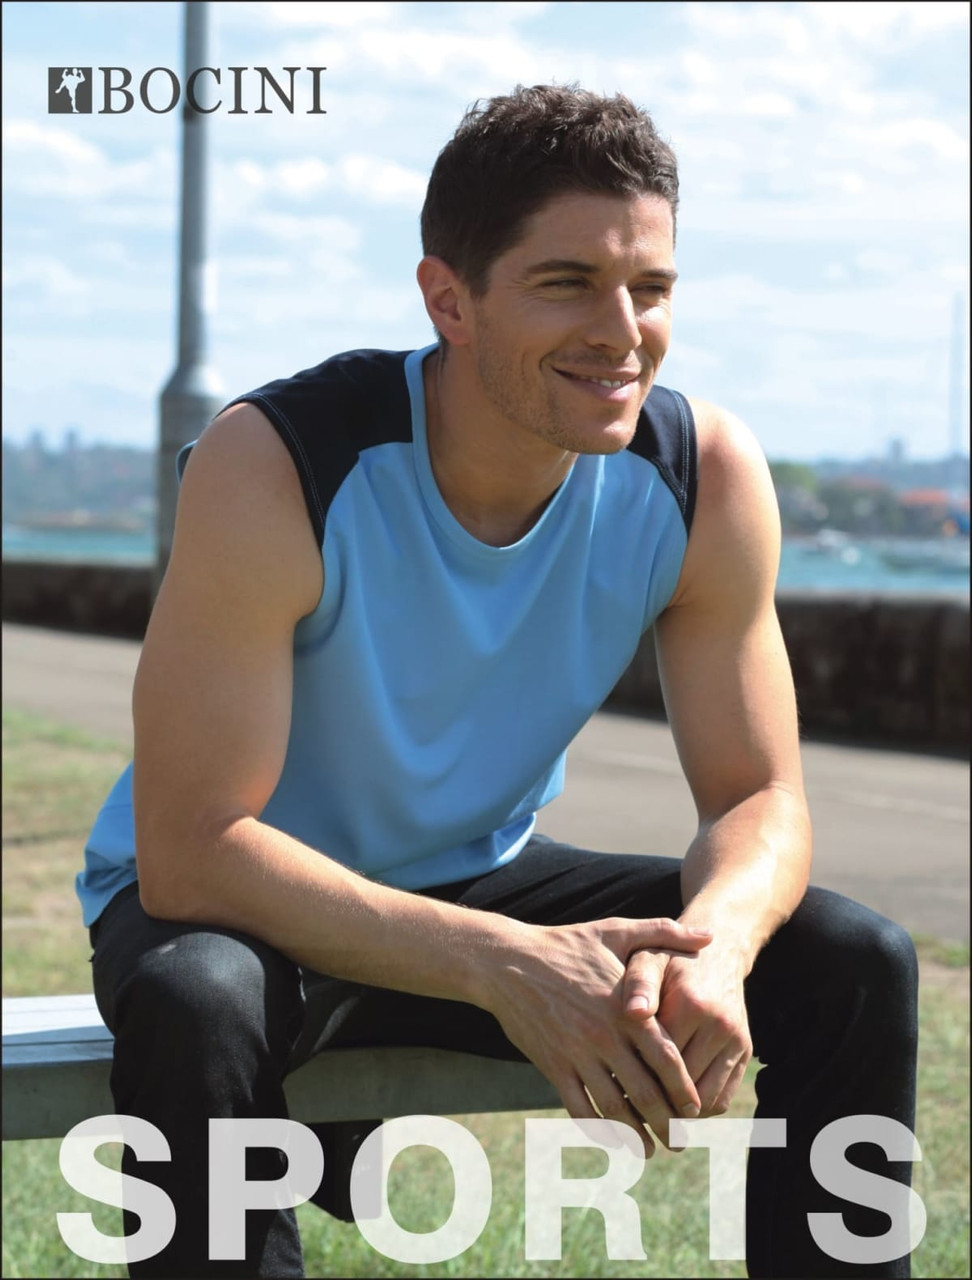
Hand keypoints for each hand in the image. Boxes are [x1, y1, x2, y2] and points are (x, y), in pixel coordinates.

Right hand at [481, 915, 711, 1155]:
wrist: (507, 960)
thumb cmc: (566, 943)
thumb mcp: (616, 930)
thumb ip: (663, 933)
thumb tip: (709, 935)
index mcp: (626, 1008)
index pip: (666, 1058)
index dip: (684, 1088)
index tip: (696, 1108)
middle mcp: (604, 1036)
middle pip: (644, 1092)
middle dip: (668, 1122)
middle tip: (681, 1141)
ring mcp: (576, 1054)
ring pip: (613, 1107)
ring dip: (635, 1135)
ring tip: (650, 1151)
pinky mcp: (552, 1065)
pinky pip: (578, 1107)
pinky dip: (596, 1129)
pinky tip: (609, 1139)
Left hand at [622, 937, 752, 1142]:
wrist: (718, 951)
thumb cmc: (669, 958)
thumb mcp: (649, 959)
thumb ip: (639, 984)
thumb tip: (632, 1012)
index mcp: (691, 1004)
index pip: (658, 1060)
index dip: (632, 1078)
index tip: (608, 1090)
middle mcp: (719, 1025)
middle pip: (682, 1086)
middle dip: (653, 1104)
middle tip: (623, 1115)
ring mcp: (737, 1041)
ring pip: (704, 1101)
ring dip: (677, 1115)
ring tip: (645, 1117)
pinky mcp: (745, 1052)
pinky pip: (722, 1098)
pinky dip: (697, 1111)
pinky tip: (671, 1106)